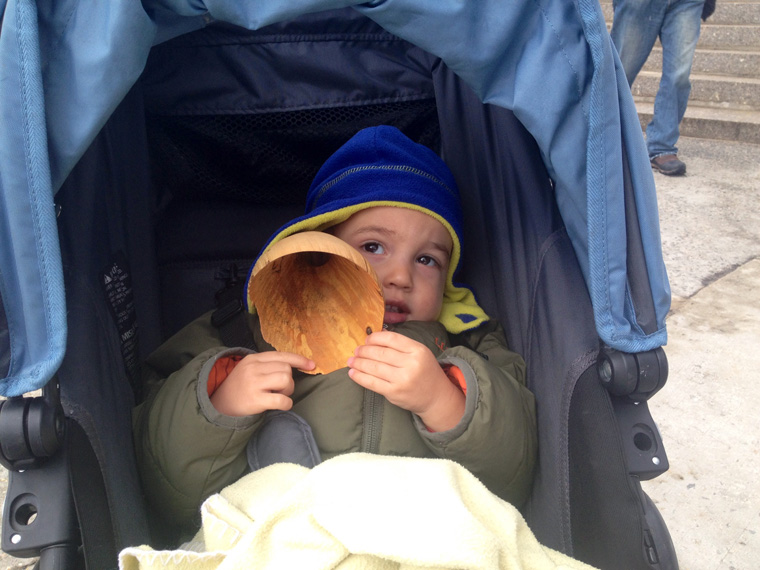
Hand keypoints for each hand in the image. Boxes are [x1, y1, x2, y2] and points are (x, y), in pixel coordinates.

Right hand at [210, 352, 313, 416]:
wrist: (219, 405)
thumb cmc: (240, 388)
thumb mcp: (250, 369)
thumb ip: (268, 365)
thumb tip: (295, 365)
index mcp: (254, 358)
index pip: (282, 355)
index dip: (299, 360)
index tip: (312, 365)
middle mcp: (253, 368)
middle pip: (286, 368)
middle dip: (289, 381)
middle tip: (280, 390)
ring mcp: (254, 383)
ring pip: (285, 379)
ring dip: (287, 390)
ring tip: (278, 396)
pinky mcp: (255, 400)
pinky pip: (281, 400)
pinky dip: (286, 404)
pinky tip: (281, 405)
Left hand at [347, 331, 464, 431]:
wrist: (436, 397)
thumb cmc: (425, 372)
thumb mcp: (420, 353)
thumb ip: (401, 346)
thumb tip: (375, 338)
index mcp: (417, 350)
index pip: (391, 339)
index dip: (375, 338)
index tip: (367, 339)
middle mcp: (410, 364)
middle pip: (380, 353)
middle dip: (364, 351)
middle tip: (356, 350)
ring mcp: (402, 380)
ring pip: (374, 367)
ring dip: (358, 363)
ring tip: (351, 361)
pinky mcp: (394, 393)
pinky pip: (372, 383)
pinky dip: (359, 377)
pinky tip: (353, 373)